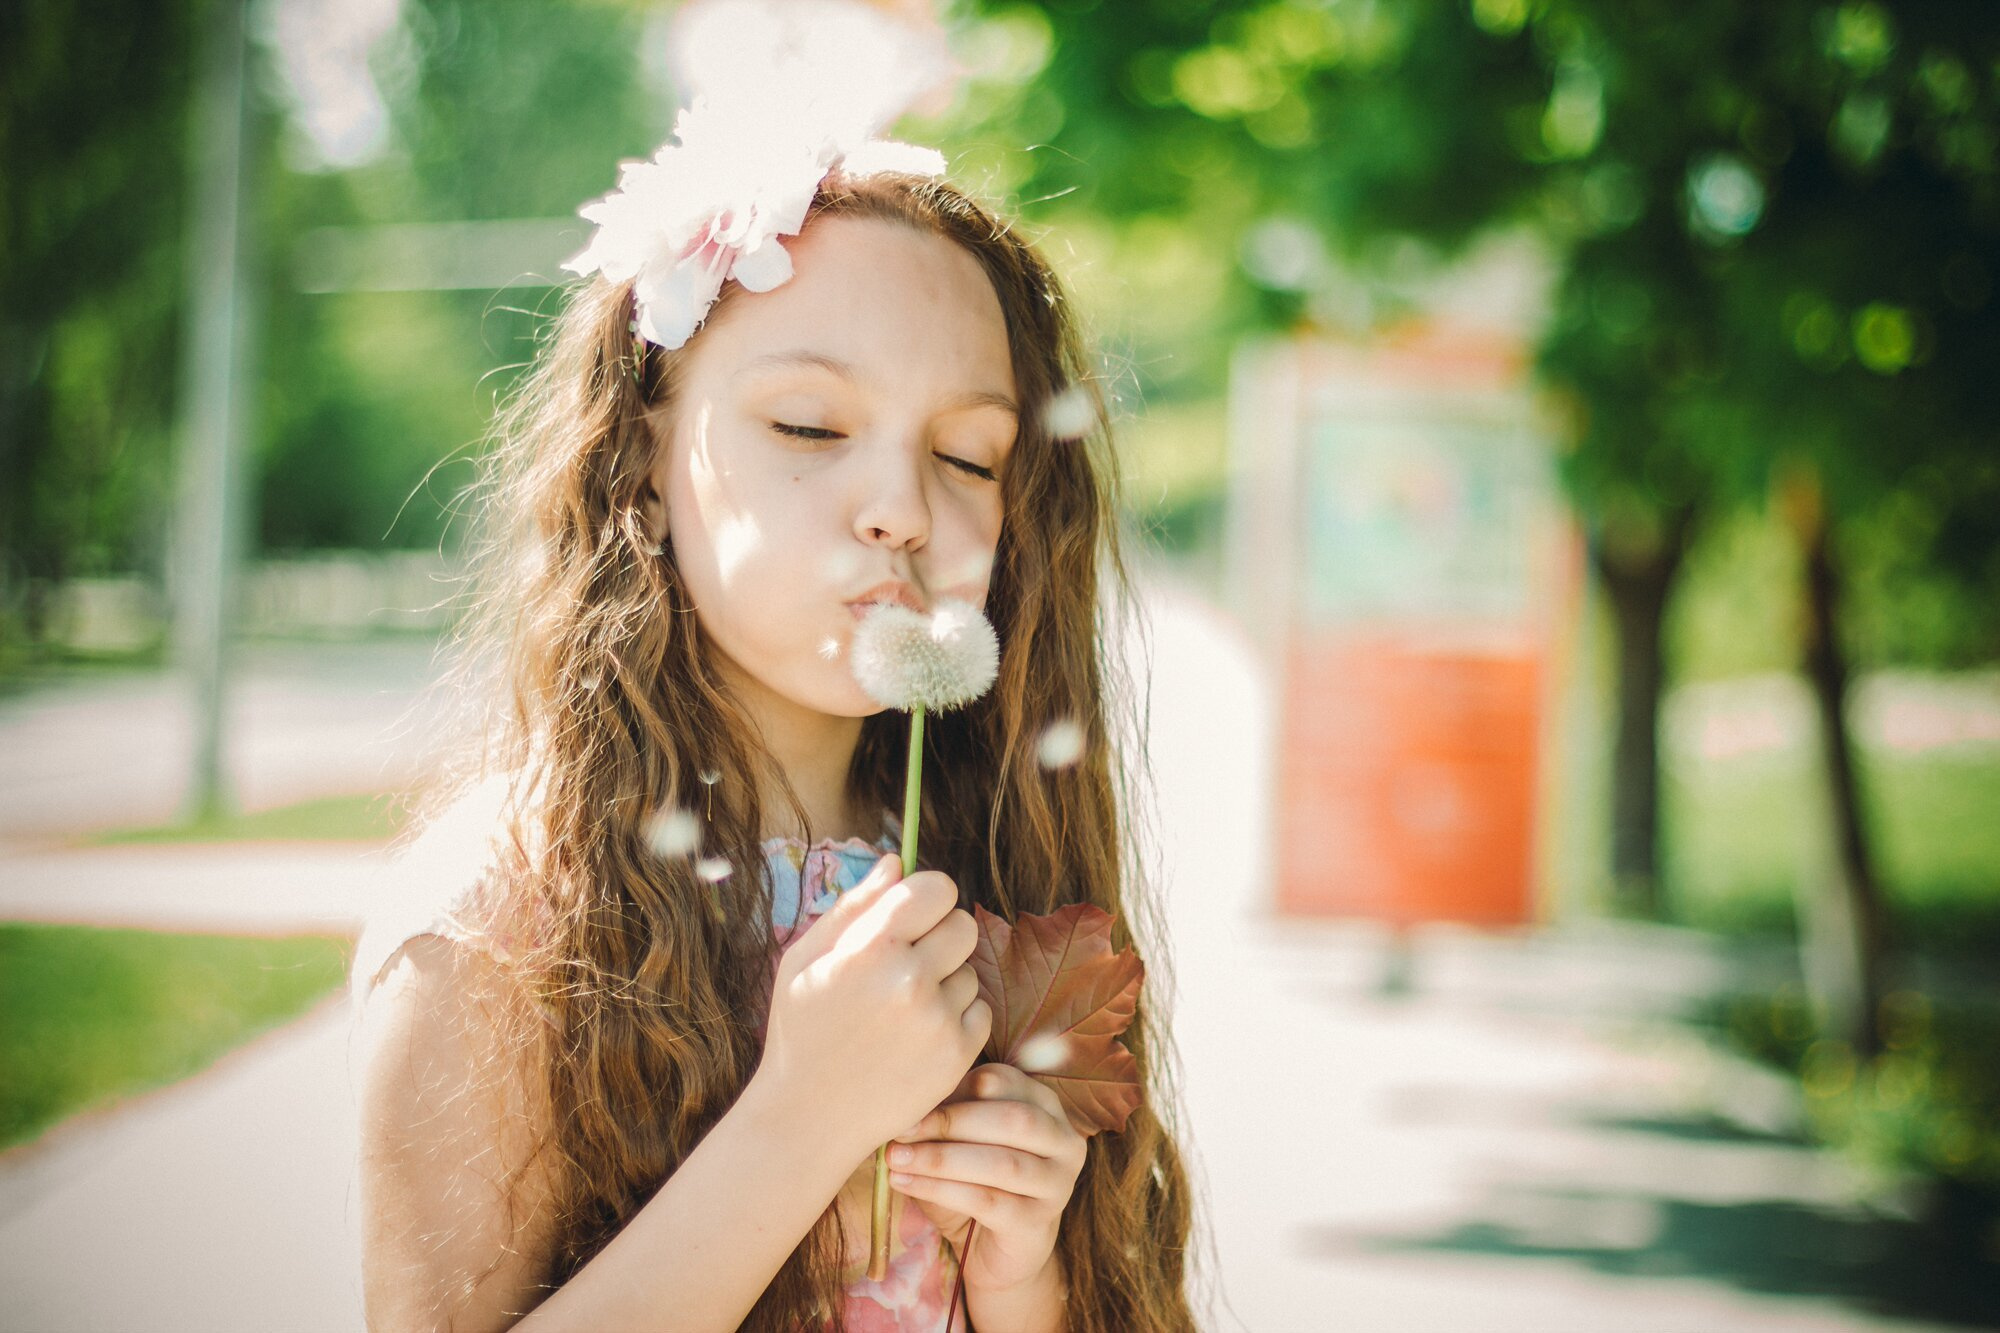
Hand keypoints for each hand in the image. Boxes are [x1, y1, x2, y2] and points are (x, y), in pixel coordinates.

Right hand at [757, 853, 992, 1155]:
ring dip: (946, 981)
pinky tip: (919, 1034)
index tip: (914, 914)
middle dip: (940, 936)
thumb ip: (853, 906)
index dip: (927, 896)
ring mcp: (938, 1020)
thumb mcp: (804, 959)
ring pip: (971, 970)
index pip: (937, 888)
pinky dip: (957, 1017)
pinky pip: (980, 1010)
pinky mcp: (958, 1055)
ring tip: (903, 1009)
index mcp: (871, 947)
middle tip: (908, 962)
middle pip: (963, 924)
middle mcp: (910, 979)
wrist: (809, 1116)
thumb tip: (896, 861)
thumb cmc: (801, 1030)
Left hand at [886, 1061, 1087, 1294]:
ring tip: (898, 1159)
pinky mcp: (1038, 1223)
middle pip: (1012, 1119)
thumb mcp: (964, 1138)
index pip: (1004, 1081)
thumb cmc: (975, 1179)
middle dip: (950, 1122)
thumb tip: (908, 1099)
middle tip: (900, 1130)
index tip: (910, 1100)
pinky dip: (942, 1190)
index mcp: (1047, 1106)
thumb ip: (949, 1114)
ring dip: (941, 1159)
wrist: (994, 1248)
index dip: (955, 1087)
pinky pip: (988, 1202)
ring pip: (1002, 1164)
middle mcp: (1064, 1142)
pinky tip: (907, 1184)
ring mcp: (1057, 1185)